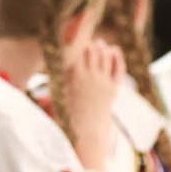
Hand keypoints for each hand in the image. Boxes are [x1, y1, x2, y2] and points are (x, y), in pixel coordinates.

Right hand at [65, 39, 124, 167]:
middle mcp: (90, 76)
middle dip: (90, 45)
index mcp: (74, 77)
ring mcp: (103, 81)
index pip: (76, 54)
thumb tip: (52, 75)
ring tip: (100, 43)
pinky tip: (114, 50)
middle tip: (89, 43)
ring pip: (105, 57)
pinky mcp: (114, 88)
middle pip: (92, 52)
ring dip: (102, 48)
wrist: (86, 130)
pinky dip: (117, 57)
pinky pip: (118, 68)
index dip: (75, 46)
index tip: (73, 42)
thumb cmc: (68, 114)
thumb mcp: (59, 96)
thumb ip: (58, 82)